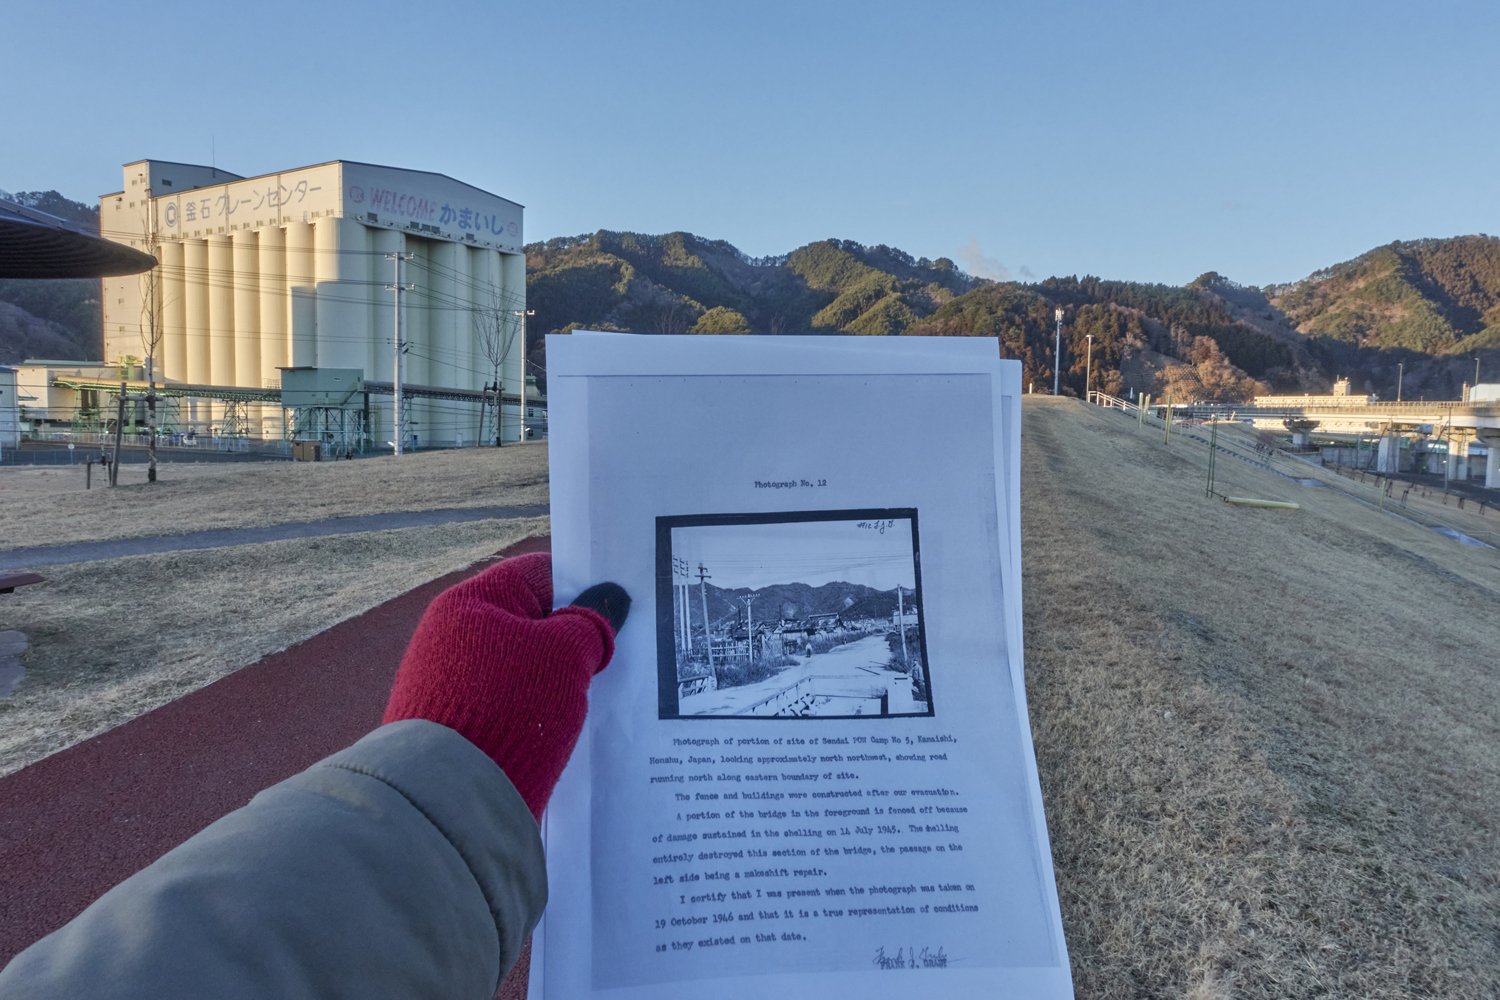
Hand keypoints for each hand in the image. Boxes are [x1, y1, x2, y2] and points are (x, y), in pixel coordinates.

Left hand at [383, 553, 626, 818]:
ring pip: (520, 668)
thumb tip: (609, 598)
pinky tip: (561, 729)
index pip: (536, 575)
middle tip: (613, 657)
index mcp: (469, 602)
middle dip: (571, 639)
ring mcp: (450, 683)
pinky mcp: (454, 726)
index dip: (581, 587)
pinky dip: (534, 712)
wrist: (451, 796)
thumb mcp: (565, 655)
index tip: (618, 610)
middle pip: (528, 623)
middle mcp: (451, 637)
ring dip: (554, 680)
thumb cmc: (511, 706)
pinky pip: (506, 705)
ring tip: (593, 698)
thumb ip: (590, 624)